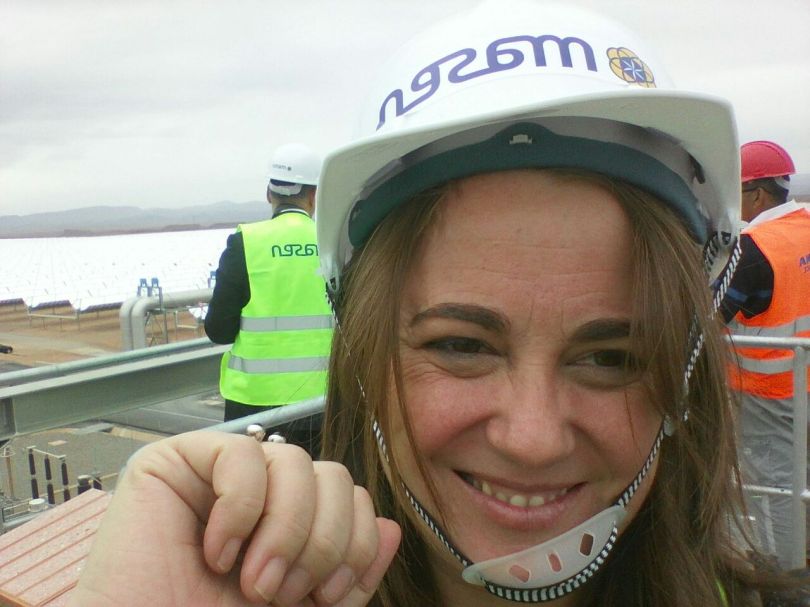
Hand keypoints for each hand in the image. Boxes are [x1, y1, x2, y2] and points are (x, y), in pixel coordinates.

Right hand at [70, 430, 400, 605]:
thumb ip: (352, 573)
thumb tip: (392, 527)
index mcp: (291, 521)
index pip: (352, 496)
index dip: (352, 543)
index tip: (322, 596)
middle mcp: (261, 491)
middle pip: (331, 474)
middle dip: (319, 542)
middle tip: (278, 593)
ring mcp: (219, 473)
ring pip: (295, 461)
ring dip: (282, 531)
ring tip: (250, 579)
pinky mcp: (176, 461)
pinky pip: (242, 454)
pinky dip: (240, 510)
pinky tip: (215, 551)